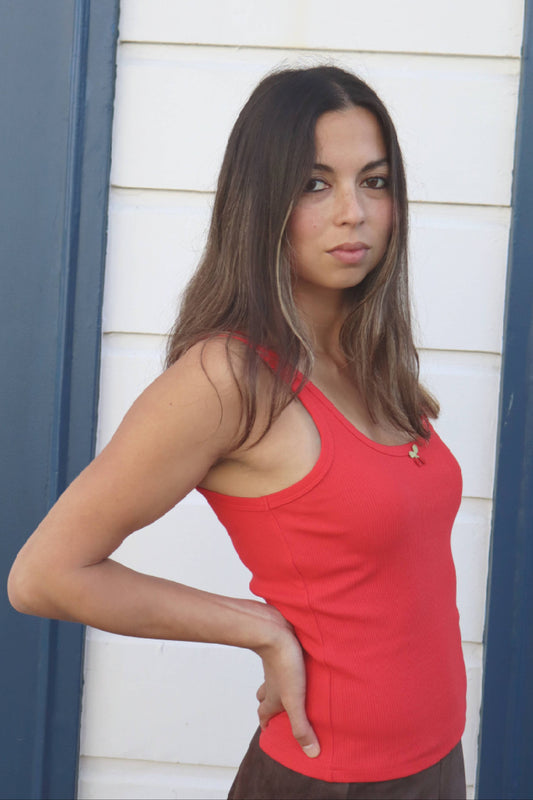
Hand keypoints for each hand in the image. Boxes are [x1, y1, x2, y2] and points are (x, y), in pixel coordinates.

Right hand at [254, 618, 319, 758]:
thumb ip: (301, 726)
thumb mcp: (295, 700)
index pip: (264, 714)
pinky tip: (301, 663)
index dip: (266, 723)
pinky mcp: (283, 650)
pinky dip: (289, 666)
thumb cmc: (284, 664)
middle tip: (279, 710)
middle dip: (270, 704)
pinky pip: (283, 661)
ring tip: (293, 688)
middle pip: (265, 696)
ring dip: (278, 684)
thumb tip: (311, 754)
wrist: (275, 630)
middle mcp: (271, 682)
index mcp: (272, 697)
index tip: (268, 730)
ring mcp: (275, 665)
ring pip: (273, 678)